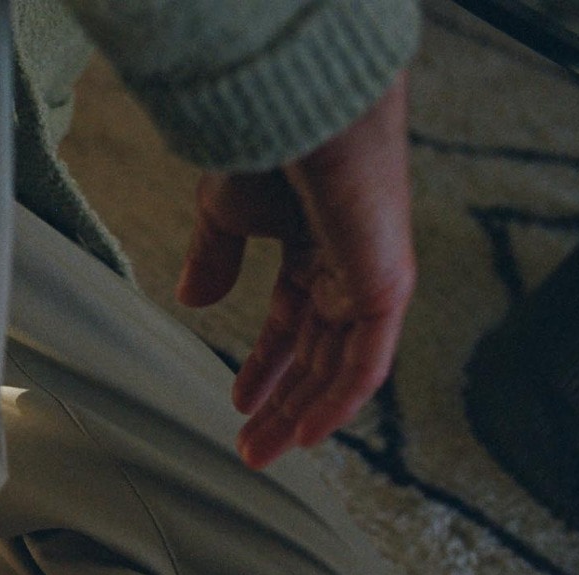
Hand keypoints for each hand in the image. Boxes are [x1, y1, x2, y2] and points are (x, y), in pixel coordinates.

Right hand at [176, 73, 415, 469]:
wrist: (301, 117)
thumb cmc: (268, 149)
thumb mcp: (223, 213)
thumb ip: (214, 258)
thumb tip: (193, 299)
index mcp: (317, 249)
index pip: (293, 323)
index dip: (265, 368)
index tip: (239, 404)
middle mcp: (349, 269)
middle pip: (317, 356)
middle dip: (282, 405)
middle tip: (251, 448)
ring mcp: (371, 281)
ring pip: (339, 369)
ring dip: (302, 416)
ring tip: (264, 452)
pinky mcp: (385, 290)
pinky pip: (365, 363)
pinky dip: (337, 403)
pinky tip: (305, 435)